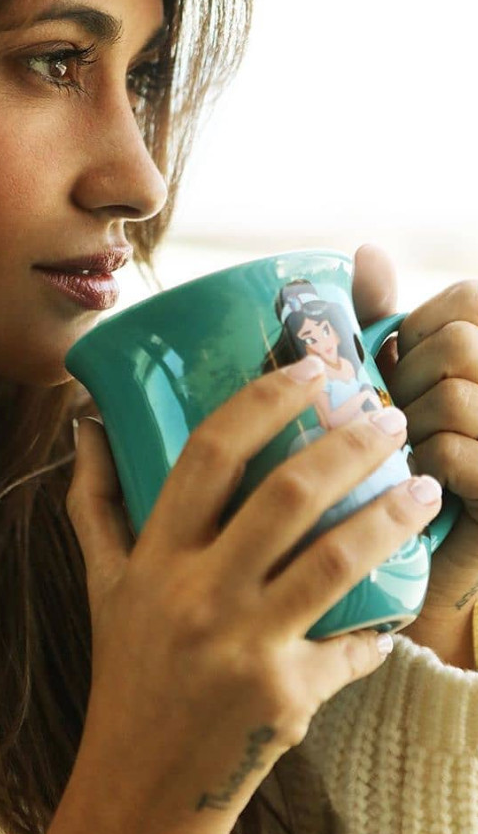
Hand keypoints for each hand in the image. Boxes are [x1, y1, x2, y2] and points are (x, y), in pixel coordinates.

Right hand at [43, 359, 440, 833]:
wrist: (143, 782)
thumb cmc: (124, 669)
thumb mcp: (101, 582)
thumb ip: (94, 500)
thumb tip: (88, 424)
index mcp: (156, 557)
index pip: (210, 455)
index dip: (264, 402)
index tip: (308, 369)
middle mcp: (200, 594)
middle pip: (289, 496)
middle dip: (348, 444)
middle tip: (386, 417)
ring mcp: (248, 645)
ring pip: (337, 560)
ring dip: (391, 513)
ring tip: (423, 484)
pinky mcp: (290, 695)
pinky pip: (353, 642)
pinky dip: (382, 619)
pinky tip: (405, 593)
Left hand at [352, 243, 477, 667]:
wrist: (416, 582)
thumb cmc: (388, 472)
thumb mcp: (382, 390)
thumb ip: (378, 321)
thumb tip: (367, 250)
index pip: (467, 296)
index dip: (419, 323)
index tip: (394, 360)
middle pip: (461, 340)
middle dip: (410, 374)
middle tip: (393, 414)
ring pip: (454, 393)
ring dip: (411, 425)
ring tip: (405, 455)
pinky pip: (459, 452)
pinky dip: (428, 467)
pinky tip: (425, 486)